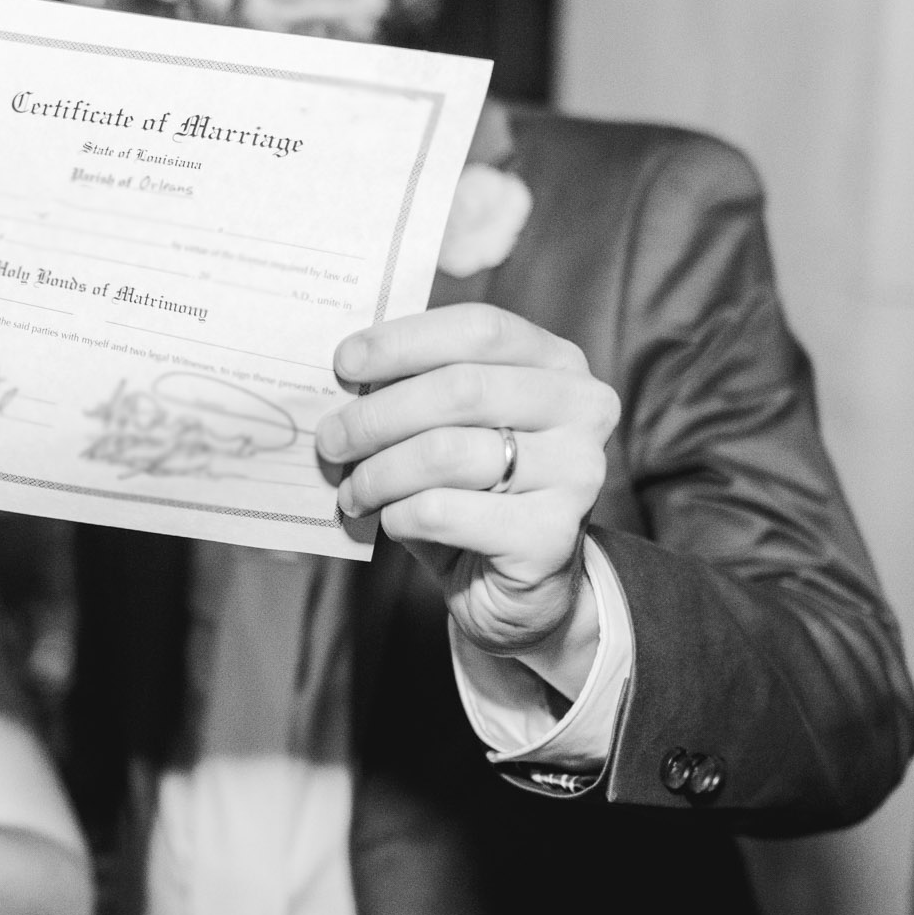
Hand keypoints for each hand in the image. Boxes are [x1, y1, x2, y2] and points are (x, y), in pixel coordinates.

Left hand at [317, 305, 619, 661]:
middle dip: (377, 415)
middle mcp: (582, 409)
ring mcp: (576, 473)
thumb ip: (417, 387)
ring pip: (446, 453)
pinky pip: (444, 511)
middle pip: (460, 389)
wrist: (512, 585)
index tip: (344, 362)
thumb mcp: (450, 427)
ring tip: (353, 490)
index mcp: (558, 363)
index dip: (404, 341)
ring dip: (379, 473)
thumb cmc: (473, 491)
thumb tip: (344, 370)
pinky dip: (399, 514)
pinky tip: (389, 519)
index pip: (480, 329)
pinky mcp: (550, 536)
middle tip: (331, 439)